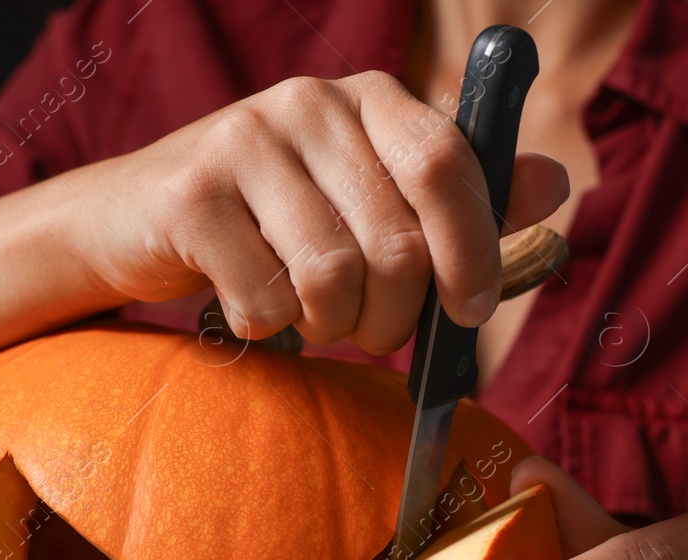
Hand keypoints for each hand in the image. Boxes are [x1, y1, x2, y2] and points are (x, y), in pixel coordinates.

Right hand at [69, 72, 568, 352]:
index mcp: (370, 99)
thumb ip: (460, 202)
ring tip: (311, 317)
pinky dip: (266, 328)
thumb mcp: (372, 204)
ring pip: (332, 278)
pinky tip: (251, 305)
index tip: (472, 311)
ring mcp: (244, 139)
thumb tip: (553, 182)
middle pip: (396, 244)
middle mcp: (310, 102)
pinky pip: (265, 300)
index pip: (449, 163)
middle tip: (371, 331)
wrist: (135, 222)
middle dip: (393, 317)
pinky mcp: (190, 193)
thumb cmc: (276, 223)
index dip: (473, 249)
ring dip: (330, 327)